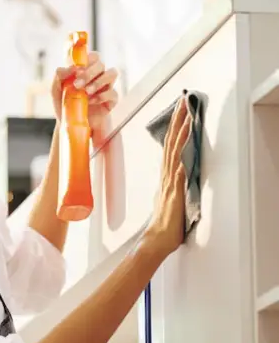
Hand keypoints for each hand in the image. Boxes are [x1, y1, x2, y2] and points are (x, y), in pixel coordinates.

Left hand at [51, 52, 118, 134]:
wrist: (69, 124)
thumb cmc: (64, 103)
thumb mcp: (56, 90)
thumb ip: (59, 75)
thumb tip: (71, 68)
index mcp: (85, 70)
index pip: (92, 56)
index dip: (87, 59)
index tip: (77, 70)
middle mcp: (98, 75)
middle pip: (101, 64)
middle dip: (89, 73)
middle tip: (77, 84)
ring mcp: (106, 86)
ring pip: (112, 73)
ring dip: (98, 82)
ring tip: (86, 92)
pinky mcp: (111, 100)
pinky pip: (113, 93)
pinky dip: (102, 96)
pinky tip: (91, 101)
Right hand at [144, 95, 190, 256]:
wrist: (157, 240)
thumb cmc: (163, 225)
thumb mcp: (168, 200)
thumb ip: (171, 186)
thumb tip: (174, 177)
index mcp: (166, 177)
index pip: (170, 146)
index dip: (175, 128)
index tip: (179, 111)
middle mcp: (166, 176)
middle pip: (171, 143)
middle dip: (177, 121)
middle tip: (182, 102)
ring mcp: (170, 183)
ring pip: (174, 152)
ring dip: (180, 133)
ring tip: (186, 115)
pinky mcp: (174, 192)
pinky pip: (177, 171)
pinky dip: (179, 158)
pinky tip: (183, 146)